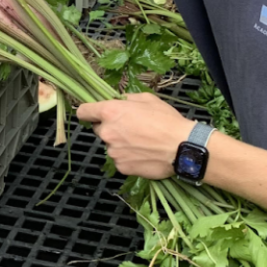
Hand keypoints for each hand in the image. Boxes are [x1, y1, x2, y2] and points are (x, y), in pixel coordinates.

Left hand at [76, 92, 194, 179]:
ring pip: (110, 145)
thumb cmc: (167, 120)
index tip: (93, 114)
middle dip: (110, 128)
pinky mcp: (121, 167)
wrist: (182, 148)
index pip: (84, 112)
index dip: (88, 112)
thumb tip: (120, 101)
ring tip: (141, 143)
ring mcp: (113, 151)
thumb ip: (127, 99)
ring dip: (120, 143)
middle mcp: (107, 132)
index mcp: (110, 112)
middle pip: (98, 129)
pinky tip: (143, 154)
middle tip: (129, 128)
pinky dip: (128, 157)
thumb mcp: (148, 99)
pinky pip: (120, 160)